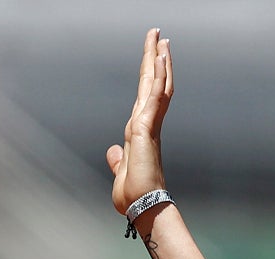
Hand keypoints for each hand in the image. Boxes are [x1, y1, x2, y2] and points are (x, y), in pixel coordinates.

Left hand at [107, 29, 172, 216]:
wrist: (142, 206)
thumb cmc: (134, 195)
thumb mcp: (121, 173)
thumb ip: (118, 160)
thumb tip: (113, 152)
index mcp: (139, 132)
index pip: (145, 97)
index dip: (149, 77)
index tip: (152, 59)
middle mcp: (147, 123)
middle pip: (152, 83)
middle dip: (154, 58)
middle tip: (158, 35)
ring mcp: (149, 123)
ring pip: (157, 84)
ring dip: (159, 60)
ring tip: (161, 39)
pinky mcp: (147, 125)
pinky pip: (156, 94)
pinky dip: (159, 74)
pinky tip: (160, 57)